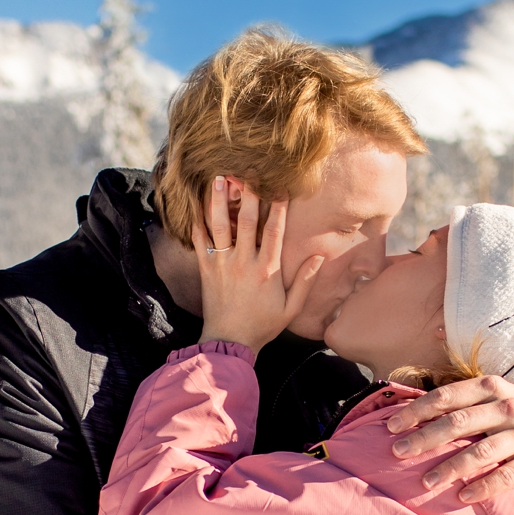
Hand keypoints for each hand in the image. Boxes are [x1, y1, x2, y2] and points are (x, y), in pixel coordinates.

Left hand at [195, 175, 324, 353]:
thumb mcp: (291, 308)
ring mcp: (222, 264)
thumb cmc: (262, 326)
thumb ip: (306, 282)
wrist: (229, 342)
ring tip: (217, 179)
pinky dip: (197, 223)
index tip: (280, 187)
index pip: (275, 231)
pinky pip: (200, 242)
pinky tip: (195, 206)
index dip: (278, 207)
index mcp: (267, 269)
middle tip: (246, 172)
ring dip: (218, 201)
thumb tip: (318, 257)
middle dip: (247, 194)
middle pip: (246, 221)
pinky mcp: (206, 270)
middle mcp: (244, 262)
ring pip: (219, 226)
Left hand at [384, 375, 513, 503]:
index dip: (417, 411)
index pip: (448, 397)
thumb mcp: (496, 398)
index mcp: (491, 388)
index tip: (391, 426)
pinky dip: (484, 487)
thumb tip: (412, 412)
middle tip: (398, 453)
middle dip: (425, 438)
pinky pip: (508, 476)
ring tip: (425, 482)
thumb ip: (463, 403)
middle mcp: (508, 408)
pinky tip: (464, 496)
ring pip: (482, 451)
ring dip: (450, 467)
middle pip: (460, 423)